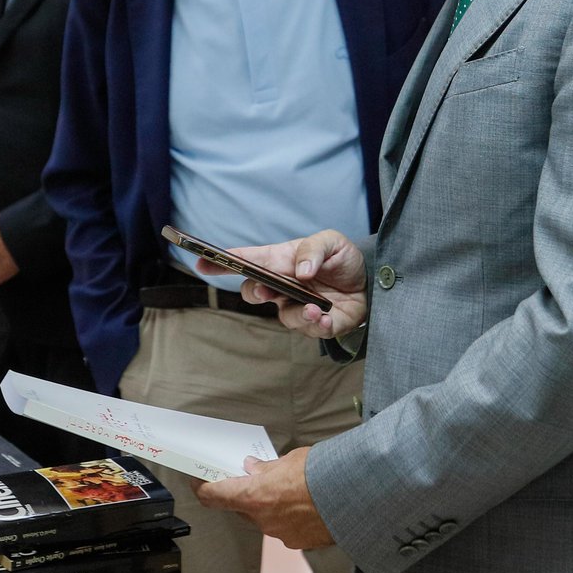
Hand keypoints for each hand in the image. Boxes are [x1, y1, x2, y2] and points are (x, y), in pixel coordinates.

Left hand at [194, 448, 333, 549]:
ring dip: (268, 504)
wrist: (353, 497)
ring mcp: (280, 534)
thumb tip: (253, 468)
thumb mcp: (289, 460)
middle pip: (240, 507)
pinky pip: (283, 527)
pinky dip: (286, 515)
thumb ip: (266, 468)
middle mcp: (263, 520)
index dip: (202, 488)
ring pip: (263, 518)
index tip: (198, 480)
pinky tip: (301, 502)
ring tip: (286, 486)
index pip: (214, 496)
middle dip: (244, 492)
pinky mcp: (298, 542)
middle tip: (252, 476)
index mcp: (254, 497)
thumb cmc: (321, 474)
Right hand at [195, 230, 366, 339]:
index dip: (221, 262)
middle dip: (254, 293)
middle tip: (265, 291)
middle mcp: (283, 286)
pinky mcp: (317, 324)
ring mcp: (297, 307)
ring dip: (299, 314)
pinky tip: (327, 317)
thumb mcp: (331, 242)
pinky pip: (310, 330)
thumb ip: (314, 249)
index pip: (246, 260)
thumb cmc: (342, 258)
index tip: (201, 262)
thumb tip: (299, 270)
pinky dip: (318, 326)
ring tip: (316, 308)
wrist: (372, 281)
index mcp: (280, 261)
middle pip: (253, 292)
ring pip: (284, 316)